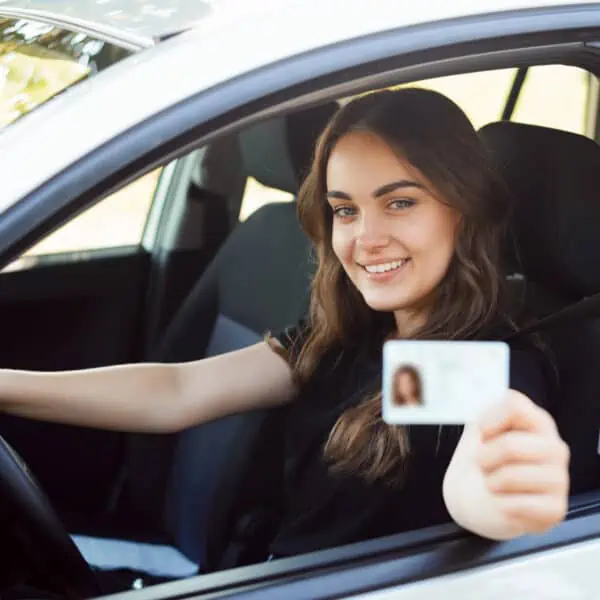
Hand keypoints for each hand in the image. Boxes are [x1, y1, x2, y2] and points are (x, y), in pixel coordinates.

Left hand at [443, 390, 569, 539]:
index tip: (483, 433)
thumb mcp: (478, 429)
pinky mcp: (556, 508)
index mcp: (538, 422)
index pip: (514, 406)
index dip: (489, 421)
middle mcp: (554, 447)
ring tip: (495, 483)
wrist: (474, 498)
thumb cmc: (480, 462)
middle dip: (485, 458)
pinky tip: (506, 502)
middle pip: (510, 444)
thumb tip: (494, 401)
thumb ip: (488, 410)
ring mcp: (559, 479)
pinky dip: (501, 504)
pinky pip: (518, 504)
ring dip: (491, 483)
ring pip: (511, 475)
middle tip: (484, 464)